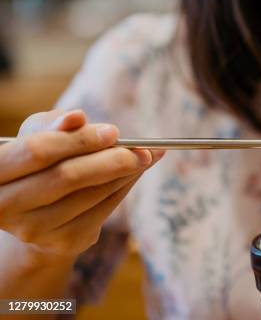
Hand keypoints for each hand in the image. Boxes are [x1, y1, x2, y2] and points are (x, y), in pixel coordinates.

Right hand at [0, 109, 163, 259]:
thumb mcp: (37, 135)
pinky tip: (136, 173)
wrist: (36, 210)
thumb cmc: (37, 161)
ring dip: (126, 173)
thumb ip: (54, 124)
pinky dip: (125, 188)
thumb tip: (78, 117)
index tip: (114, 131)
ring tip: (147, 155)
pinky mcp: (63, 242)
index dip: (78, 140)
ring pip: (91, 194)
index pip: (38, 152)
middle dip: (111, 159)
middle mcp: (5, 206)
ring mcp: (34, 229)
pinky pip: (104, 210)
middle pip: (67, 177)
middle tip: (144, 148)